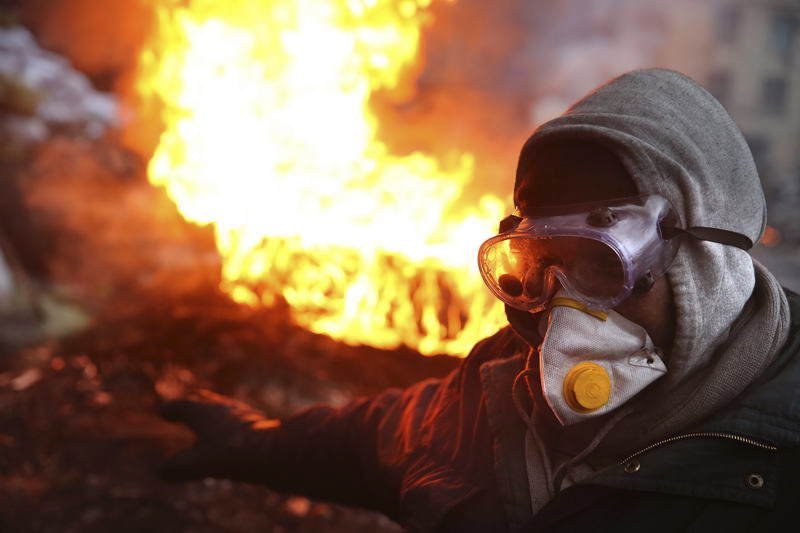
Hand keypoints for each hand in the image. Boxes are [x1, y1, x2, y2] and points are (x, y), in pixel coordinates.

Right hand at [159, 389, 279, 481]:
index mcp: (203, 411)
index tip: (164, 411)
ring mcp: (245, 416)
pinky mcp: (262, 428)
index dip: (172, 409)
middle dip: (195, 403)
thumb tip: (163, 471)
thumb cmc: (229, 453)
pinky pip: (243, 425)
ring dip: (217, 415)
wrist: (273, 450)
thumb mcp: (195, 464)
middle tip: (188, 404)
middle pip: (206, 401)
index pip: (183, 405)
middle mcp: (224, 408)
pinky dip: (234, 429)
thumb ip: (176, 467)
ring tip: (214, 423)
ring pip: (227, 411)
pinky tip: (238, 438)